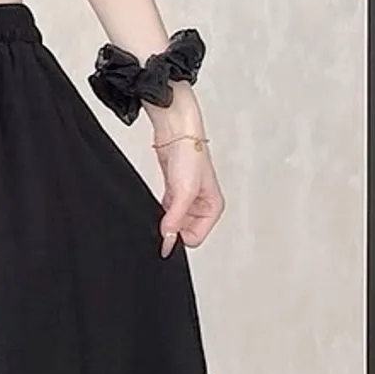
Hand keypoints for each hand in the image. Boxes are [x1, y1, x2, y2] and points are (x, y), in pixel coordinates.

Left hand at [154, 134, 225, 258]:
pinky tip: (163, 196)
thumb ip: (175, 219)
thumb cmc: (190, 154)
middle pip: (184, 231)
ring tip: (169, 197)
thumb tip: (167, 240)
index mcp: (213, 207)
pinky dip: (161, 209)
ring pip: (174, 221)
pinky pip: (166, 210)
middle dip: (173, 226)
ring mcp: (187, 199)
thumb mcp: (184, 193)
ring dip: (167, 216)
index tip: (170, 227)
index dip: (180, 236)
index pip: (195, 238)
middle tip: (168, 211)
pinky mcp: (174, 192)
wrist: (176, 133)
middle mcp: (202, 205)